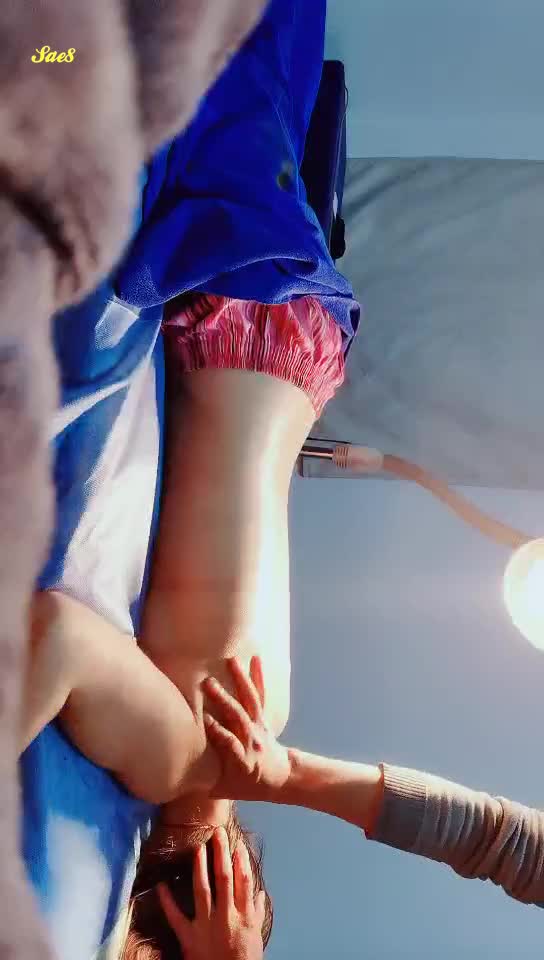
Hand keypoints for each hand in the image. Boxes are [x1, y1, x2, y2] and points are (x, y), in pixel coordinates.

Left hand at [158, 827, 265, 959]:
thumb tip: (259, 892)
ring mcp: (206, 925)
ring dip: (200, 867)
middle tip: (218, 833)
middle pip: (224, 878)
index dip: (241, 860)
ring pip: (203, 890)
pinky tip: (161, 885)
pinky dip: (167, 901)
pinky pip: (176, 917)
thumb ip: (257, 912)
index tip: (237, 844)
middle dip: (221, 854)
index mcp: (245, 915)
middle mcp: (227, 916)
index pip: (244, 881)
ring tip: (198, 848)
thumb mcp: (256, 935)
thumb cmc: (245, 959)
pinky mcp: (189, 937)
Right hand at [202, 656, 289, 801]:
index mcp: (242, 760)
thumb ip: (203, 780)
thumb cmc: (245, 785)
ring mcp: (259, 727)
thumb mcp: (223, 789)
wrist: (279, 779)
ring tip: (231, 661)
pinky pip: (261, 696)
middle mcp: (252, 740)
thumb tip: (174, 776)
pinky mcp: (263, 717)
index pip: (229, 744)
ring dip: (240, 681)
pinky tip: (255, 658)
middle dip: (224, 700)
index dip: (218, 732)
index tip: (203, 719)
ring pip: (250, 701)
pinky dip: (259, 677)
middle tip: (208, 683)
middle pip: (238, 718)